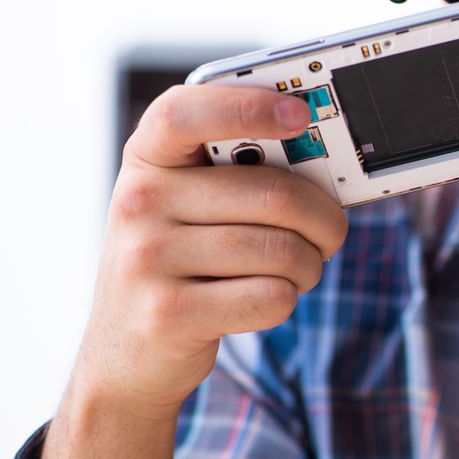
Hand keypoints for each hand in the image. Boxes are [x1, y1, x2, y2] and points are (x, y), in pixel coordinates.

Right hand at [46, 85, 347, 456]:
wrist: (126, 352)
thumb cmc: (181, 258)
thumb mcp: (190, 202)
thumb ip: (240, 171)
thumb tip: (326, 161)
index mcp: (148, 158)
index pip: (185, 112)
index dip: (246, 106)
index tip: (299, 113)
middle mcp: (138, 201)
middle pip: (274, 194)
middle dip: (325, 218)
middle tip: (331, 231)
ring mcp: (146, 259)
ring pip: (282, 250)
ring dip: (310, 265)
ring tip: (296, 268)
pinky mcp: (167, 315)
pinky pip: (271, 297)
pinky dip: (287, 299)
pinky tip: (264, 298)